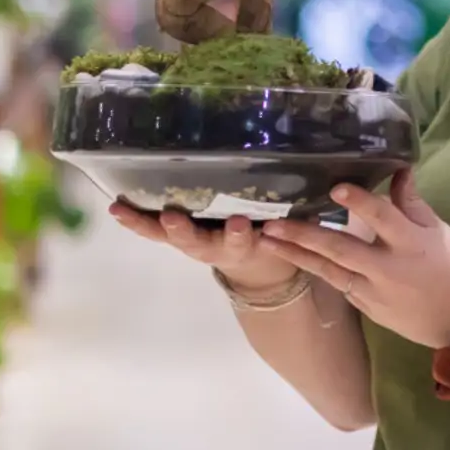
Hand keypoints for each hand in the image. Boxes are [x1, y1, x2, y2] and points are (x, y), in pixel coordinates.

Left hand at [109, 203, 298, 294]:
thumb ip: (300, 215)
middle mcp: (218, 247)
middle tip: (173, 219)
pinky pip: (154, 230)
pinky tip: (116, 207)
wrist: (260, 267)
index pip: (245, 241)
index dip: (241, 234)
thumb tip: (333, 183)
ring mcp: (196, 242)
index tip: (243, 225)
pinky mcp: (180, 235)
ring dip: (150, 225)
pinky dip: (136, 220)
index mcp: (250, 245)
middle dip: (185, 231)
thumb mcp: (293, 229)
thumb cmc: (280, 236)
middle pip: (199, 243)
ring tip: (125, 212)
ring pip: (171, 237)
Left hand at [258, 170, 449, 348]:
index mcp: (412, 243)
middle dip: (303, 236)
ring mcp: (375, 293)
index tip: (335, 188)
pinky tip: (294, 258)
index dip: (359, 203)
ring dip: (296, 255)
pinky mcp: (370, 309)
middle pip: (340, 249)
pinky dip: (319, 270)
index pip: (383, 218)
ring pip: (329, 271)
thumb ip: (412, 204)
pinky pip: (341, 286)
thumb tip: (399, 169)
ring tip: (267, 241)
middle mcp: (388, 269)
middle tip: (272, 224)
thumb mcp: (441, 231)